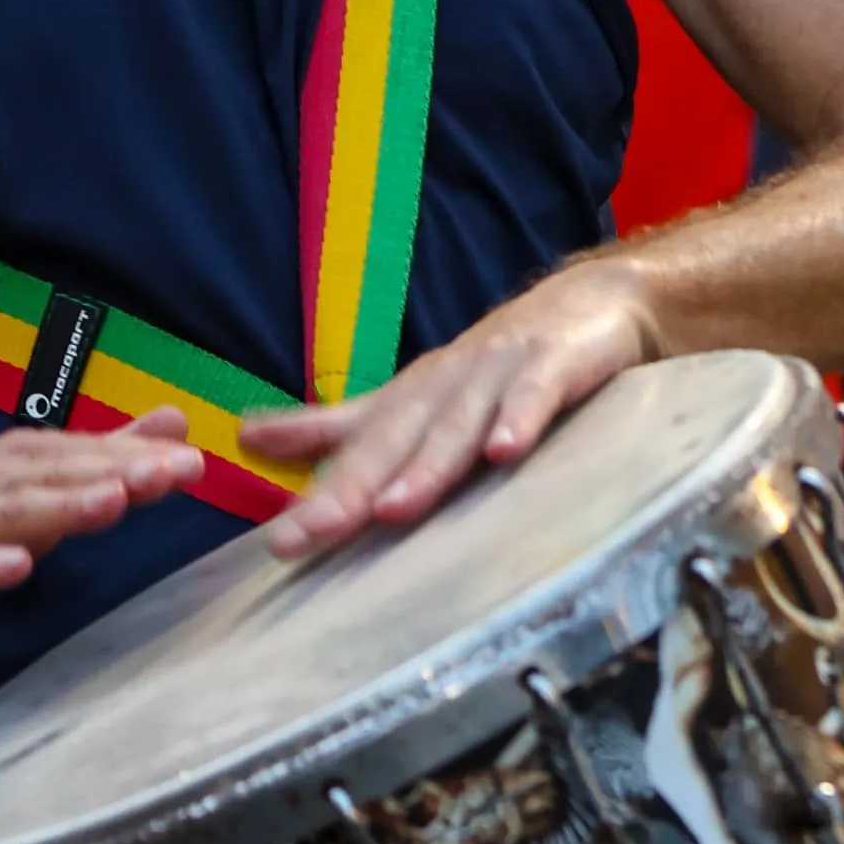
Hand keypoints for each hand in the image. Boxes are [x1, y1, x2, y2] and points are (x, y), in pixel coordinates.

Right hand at [0, 414, 204, 626]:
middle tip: (169, 472)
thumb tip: (175, 423)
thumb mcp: (35, 476)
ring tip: (110, 501)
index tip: (195, 462)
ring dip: (62, 507)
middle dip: (115, 473)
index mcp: (25, 462)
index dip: (141, 458)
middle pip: (59, 478)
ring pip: (13, 513)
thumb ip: (106, 453)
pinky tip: (14, 568)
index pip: (90, 456)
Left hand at [244, 263, 658, 558]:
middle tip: (310, 534)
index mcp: (411, 398)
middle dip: (352, 488)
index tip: (278, 542)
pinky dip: (520, 418)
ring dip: (427, 465)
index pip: (357, 448)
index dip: (318, 491)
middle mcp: (446, 384)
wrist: (595, 302)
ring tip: (393, 509)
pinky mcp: (556, 362)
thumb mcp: (415, 398)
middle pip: (395, 439)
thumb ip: (340, 426)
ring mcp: (500, 370)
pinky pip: (535, 393)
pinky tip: (505, 452)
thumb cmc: (497, 366)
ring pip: (457, 424)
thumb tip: (248, 437)